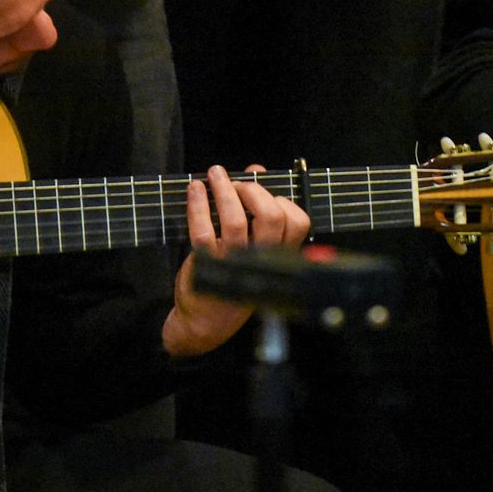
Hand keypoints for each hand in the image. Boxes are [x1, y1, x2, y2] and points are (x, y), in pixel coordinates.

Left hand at [162, 165, 311, 356]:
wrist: (206, 320)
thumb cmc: (234, 276)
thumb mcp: (253, 246)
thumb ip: (258, 209)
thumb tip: (257, 171)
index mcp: (279, 256)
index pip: (298, 222)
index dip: (281, 200)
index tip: (261, 190)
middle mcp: (262, 260)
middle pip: (271, 217)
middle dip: (254, 191)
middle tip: (237, 183)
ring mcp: (235, 263)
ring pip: (236, 221)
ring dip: (223, 190)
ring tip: (214, 174)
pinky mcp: (208, 265)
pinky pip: (203, 230)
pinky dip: (197, 205)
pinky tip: (194, 189)